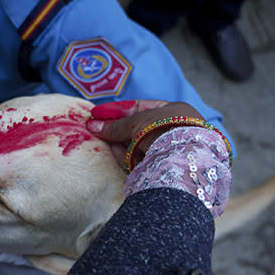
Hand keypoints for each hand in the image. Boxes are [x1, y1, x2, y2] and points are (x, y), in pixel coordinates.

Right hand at [85, 100, 203, 170]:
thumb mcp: (138, 121)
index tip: (97, 113)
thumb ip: (115, 125)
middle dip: (115, 128)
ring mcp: (166, 148)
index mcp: (174, 111)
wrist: (182, 156)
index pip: (140, 107)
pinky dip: (124, 155)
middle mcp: (171, 129)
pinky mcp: (158, 166)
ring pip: (135, 144)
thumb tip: (92, 126)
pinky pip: (137, 159)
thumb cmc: (165, 128)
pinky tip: (112, 151)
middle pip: (136, 128)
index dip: (118, 110)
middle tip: (95, 128)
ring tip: (100, 139)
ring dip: (117, 142)